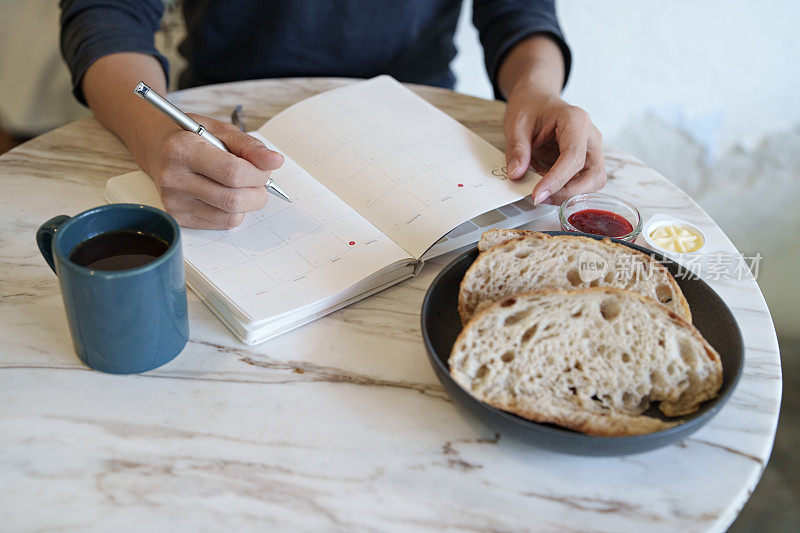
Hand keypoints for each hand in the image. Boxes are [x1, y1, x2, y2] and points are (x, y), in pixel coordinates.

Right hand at [135, 114, 283, 228]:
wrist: (157, 148)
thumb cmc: (192, 137)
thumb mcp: (221, 131)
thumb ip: (249, 146)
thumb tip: (275, 161)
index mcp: (181, 150)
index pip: (232, 172)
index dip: (258, 173)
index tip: (265, 167)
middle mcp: (173, 178)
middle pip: (233, 199)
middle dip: (258, 192)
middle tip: (259, 180)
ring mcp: (173, 202)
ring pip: (231, 215)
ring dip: (248, 202)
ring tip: (242, 185)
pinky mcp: (179, 218)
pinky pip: (222, 223)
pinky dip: (234, 211)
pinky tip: (226, 194)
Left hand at [503, 83, 605, 205]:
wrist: (537, 99)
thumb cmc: (530, 107)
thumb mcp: (516, 124)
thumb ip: (517, 149)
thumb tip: (516, 174)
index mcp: (576, 120)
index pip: (574, 156)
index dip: (557, 180)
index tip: (537, 194)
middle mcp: (590, 136)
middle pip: (594, 174)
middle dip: (569, 192)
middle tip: (541, 197)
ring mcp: (591, 149)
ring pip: (594, 181)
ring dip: (570, 193)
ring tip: (542, 191)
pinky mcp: (586, 161)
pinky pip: (584, 182)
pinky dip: (566, 190)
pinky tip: (547, 186)